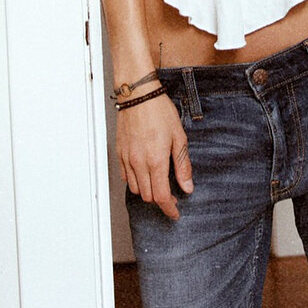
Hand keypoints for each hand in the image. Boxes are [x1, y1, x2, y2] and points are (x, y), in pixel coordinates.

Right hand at [117, 93, 193, 219]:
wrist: (138, 95)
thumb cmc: (159, 111)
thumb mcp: (179, 137)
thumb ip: (182, 165)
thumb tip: (187, 187)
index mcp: (156, 160)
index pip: (161, 196)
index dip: (169, 209)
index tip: (175, 213)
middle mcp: (139, 163)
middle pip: (148, 196)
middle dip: (160, 200)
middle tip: (172, 195)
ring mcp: (127, 159)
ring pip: (135, 189)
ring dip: (147, 190)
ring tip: (158, 181)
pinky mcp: (119, 153)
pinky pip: (125, 176)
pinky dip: (135, 180)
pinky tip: (144, 172)